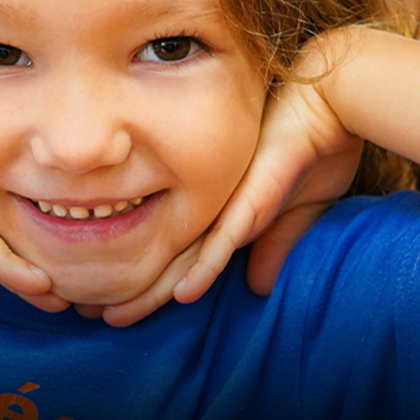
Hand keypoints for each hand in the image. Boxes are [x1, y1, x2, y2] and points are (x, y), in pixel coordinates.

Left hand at [102, 76, 361, 326]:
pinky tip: (184, 292)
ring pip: (184, 255)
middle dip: (131, 293)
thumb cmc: (314, 148)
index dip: (147, 287)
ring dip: (151, 290)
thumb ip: (274, 245)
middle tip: (87, 315)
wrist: (331, 104)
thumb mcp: (296, 210)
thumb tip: (258, 288)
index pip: (175, 256)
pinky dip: (206, 267)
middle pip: (166, 259)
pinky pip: (226, 236)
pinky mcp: (253, 194)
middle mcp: (214, 205)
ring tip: (111, 316)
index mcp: (219, 207)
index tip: (112, 309)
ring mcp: (229, 198)